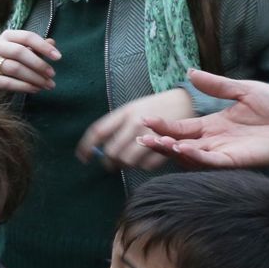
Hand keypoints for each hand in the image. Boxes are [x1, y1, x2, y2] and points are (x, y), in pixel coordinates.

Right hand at [0, 29, 58, 99]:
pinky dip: (24, 87)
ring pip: (15, 68)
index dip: (43, 46)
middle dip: (39, 64)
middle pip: (19, 52)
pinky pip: (8, 83)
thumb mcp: (23, 53)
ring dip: (34, 78)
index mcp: (7, 36)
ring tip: (47, 85)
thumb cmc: (9, 62)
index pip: (27, 37)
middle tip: (52, 74)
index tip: (58, 57)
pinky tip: (35, 89)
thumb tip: (52, 42)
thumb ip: (36, 48)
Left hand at [77, 88, 194, 171]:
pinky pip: (147, 165)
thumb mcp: (131, 109)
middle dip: (108, 162)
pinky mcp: (165, 146)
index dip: (86, 147)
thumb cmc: (153, 107)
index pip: (98, 132)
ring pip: (128, 161)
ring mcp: (151, 135)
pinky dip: (142, 166)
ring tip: (125, 162)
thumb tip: (96, 149)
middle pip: (112, 151)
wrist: (185, 101)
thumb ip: (114, 126)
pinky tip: (143, 160)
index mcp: (124, 113)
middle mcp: (135, 123)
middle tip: (109, 164)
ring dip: (124, 165)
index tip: (82, 157)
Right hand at [135, 69, 268, 168]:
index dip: (163, 125)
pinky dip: (195, 157)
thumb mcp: (243, 90)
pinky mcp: (236, 161)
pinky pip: (211, 162)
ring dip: (172, 151)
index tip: (145, 120)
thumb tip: (191, 73)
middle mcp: (213, 141)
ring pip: (190, 156)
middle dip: (159, 141)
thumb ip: (217, 85)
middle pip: (178, 144)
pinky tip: (182, 148)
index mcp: (212, 125)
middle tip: (142, 137)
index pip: (180, 128)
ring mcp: (223, 152)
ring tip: (157, 142)